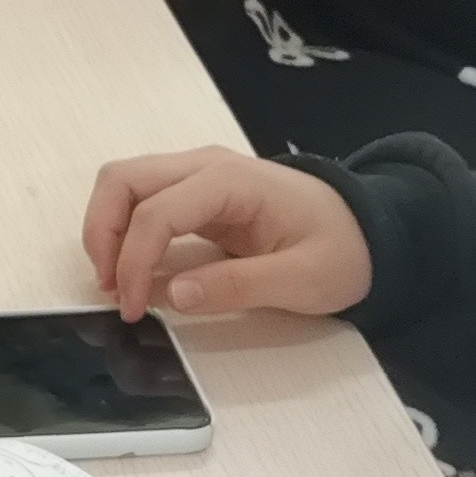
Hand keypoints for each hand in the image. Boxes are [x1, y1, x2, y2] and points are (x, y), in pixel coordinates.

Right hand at [81, 146, 373, 320]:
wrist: (372, 229)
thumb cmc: (344, 251)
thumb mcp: (304, 280)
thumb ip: (239, 286)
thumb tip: (174, 295)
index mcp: (232, 182)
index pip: (156, 213)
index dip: (134, 262)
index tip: (134, 310)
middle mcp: (205, 166)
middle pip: (122, 180)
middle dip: (103, 235)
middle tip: (111, 290)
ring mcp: (198, 175)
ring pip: (123, 185)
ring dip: (107, 231)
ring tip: (117, 284)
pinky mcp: (196, 194)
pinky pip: (141, 200)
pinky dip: (123, 231)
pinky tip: (132, 271)